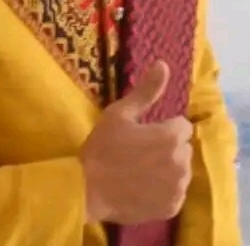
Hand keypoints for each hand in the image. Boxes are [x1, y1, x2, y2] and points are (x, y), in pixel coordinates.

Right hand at [80, 60, 192, 224]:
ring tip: (141, 170)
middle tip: (140, 151)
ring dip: (168, 168)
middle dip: (167, 147)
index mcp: (170, 137)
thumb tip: (163, 63)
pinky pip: (176, 192)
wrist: (88, 189)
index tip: (143, 133)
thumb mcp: (120, 113)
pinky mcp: (172, 208)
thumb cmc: (102, 147)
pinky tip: (143, 187)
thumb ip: (147, 90)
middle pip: (183, 148)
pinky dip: (164, 189)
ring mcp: (178, 188)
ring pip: (181, 171)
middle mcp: (181, 163)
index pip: (181, 125)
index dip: (163, 127)